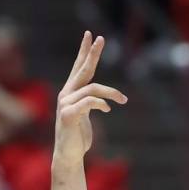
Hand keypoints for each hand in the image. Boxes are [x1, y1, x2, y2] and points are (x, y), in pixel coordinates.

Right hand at [53, 32, 126, 168]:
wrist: (69, 154)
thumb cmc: (78, 134)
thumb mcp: (86, 114)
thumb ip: (89, 102)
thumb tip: (102, 99)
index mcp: (71, 91)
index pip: (79, 67)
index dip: (85, 51)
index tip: (91, 35)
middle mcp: (66, 93)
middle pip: (82, 69)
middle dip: (92, 53)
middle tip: (101, 38)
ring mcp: (65, 103)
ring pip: (93, 88)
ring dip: (112, 93)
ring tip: (123, 100)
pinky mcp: (68, 114)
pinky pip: (89, 102)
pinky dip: (102, 104)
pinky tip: (108, 109)